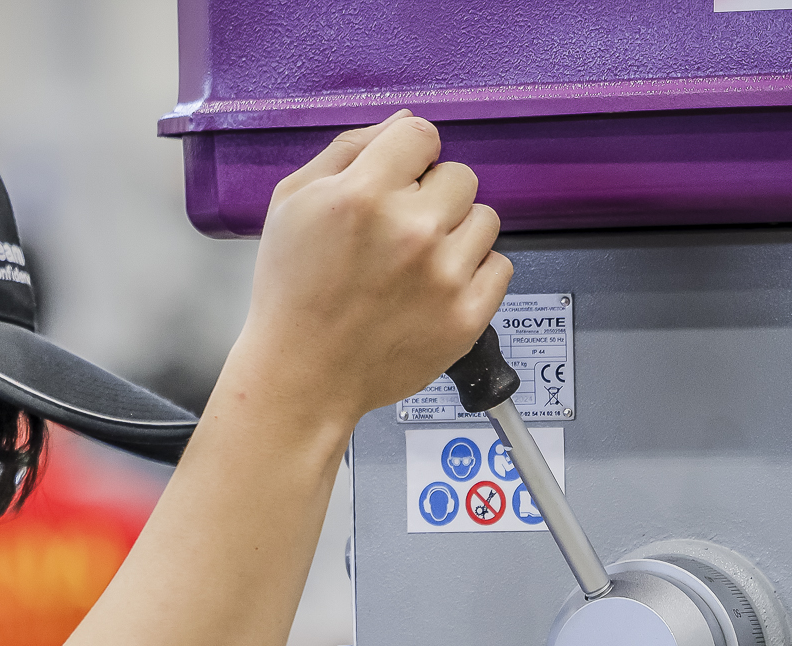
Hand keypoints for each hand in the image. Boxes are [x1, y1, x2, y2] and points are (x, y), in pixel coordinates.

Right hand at [226, 112, 511, 437]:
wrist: (302, 377)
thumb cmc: (292, 294)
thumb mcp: (293, 202)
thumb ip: (349, 149)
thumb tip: (404, 121)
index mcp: (364, 194)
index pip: (423, 134)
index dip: (408, 157)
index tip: (397, 182)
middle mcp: (412, 230)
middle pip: (461, 175)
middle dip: (434, 196)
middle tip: (400, 233)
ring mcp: (445, 276)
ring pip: (485, 219)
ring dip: (457, 235)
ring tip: (417, 265)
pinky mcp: (466, 316)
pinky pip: (500, 267)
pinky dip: (475, 275)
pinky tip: (436, 289)